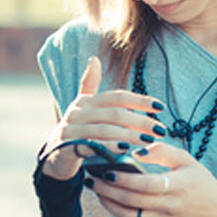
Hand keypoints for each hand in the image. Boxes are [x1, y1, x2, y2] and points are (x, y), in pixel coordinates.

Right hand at [41, 56, 165, 180]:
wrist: (55, 157)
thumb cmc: (77, 130)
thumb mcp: (84, 107)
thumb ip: (90, 84)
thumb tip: (94, 59)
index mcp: (86, 101)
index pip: (117, 97)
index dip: (140, 100)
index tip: (160, 107)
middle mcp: (77, 112)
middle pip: (115, 113)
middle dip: (140, 121)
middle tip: (160, 130)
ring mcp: (71, 129)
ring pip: (105, 129)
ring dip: (130, 135)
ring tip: (148, 141)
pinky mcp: (67, 147)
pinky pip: (91, 145)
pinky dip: (109, 147)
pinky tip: (126, 149)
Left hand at [89, 142, 216, 216]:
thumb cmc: (200, 181)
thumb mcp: (187, 159)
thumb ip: (162, 151)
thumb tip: (137, 151)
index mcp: (178, 186)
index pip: (147, 185)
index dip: (125, 180)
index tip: (108, 171)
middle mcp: (169, 205)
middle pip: (133, 201)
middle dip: (108, 190)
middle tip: (92, 178)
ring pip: (129, 215)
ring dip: (109, 203)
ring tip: (96, 189)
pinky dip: (118, 211)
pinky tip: (108, 199)